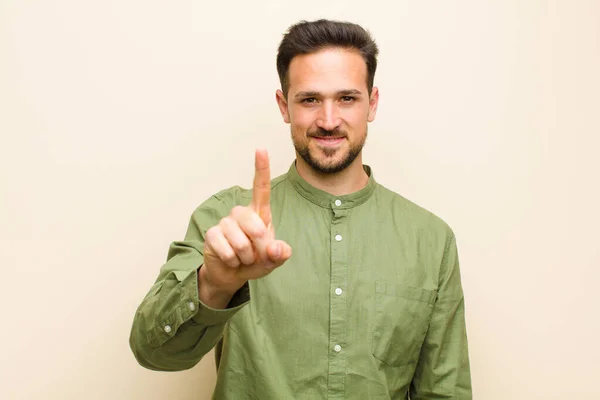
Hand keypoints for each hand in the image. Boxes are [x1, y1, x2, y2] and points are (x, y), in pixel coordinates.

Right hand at [199, 149, 292, 307]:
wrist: (232, 274)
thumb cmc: (255, 261)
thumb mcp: (274, 260)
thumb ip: (280, 254)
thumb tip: (276, 249)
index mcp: (259, 214)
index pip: (260, 188)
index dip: (261, 169)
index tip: (261, 149)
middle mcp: (241, 214)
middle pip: (253, 223)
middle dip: (259, 244)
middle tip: (256, 254)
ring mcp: (225, 223)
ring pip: (239, 241)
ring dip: (245, 256)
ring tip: (243, 258)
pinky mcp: (211, 234)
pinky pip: (226, 249)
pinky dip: (232, 260)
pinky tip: (231, 260)